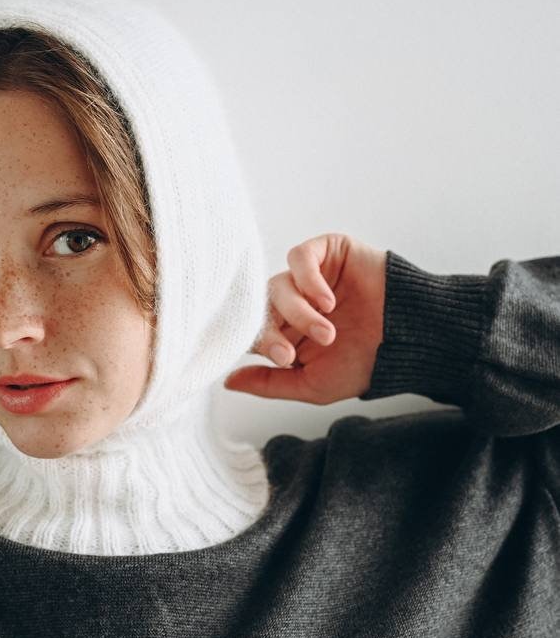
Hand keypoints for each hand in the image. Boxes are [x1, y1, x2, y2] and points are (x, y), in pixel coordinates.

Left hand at [224, 233, 385, 403]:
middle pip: (261, 306)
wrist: (409, 340)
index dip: (261, 342)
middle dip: (276, 330)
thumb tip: (227, 382)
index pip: (253, 328)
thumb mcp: (312, 384)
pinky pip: (299, 257)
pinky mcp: (328, 253)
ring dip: (298, 312)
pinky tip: (328, 302)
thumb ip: (268, 383)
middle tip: (295, 350)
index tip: (285, 358)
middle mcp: (294, 302)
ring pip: (279, 284)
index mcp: (287, 331)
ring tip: (327, 331)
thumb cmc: (365, 365)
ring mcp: (309, 276)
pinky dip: (308, 280)